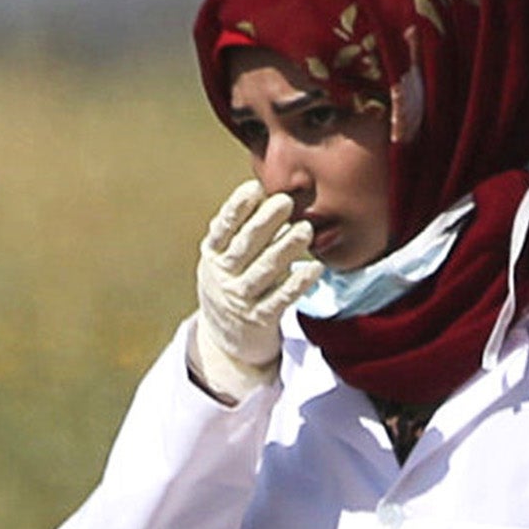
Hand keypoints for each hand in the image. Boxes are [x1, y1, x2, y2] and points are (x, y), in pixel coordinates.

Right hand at [191, 180, 322, 401]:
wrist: (225, 340)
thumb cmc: (232, 284)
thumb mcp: (225, 258)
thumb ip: (241, 230)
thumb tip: (267, 192)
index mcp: (213, 254)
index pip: (223, 228)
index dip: (237, 208)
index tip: (254, 188)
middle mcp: (223, 276)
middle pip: (245, 246)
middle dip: (265, 222)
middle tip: (285, 201)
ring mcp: (240, 299)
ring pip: (264, 271)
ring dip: (285, 249)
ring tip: (305, 230)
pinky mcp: (260, 319)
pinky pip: (281, 299)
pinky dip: (298, 284)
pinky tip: (315, 269)